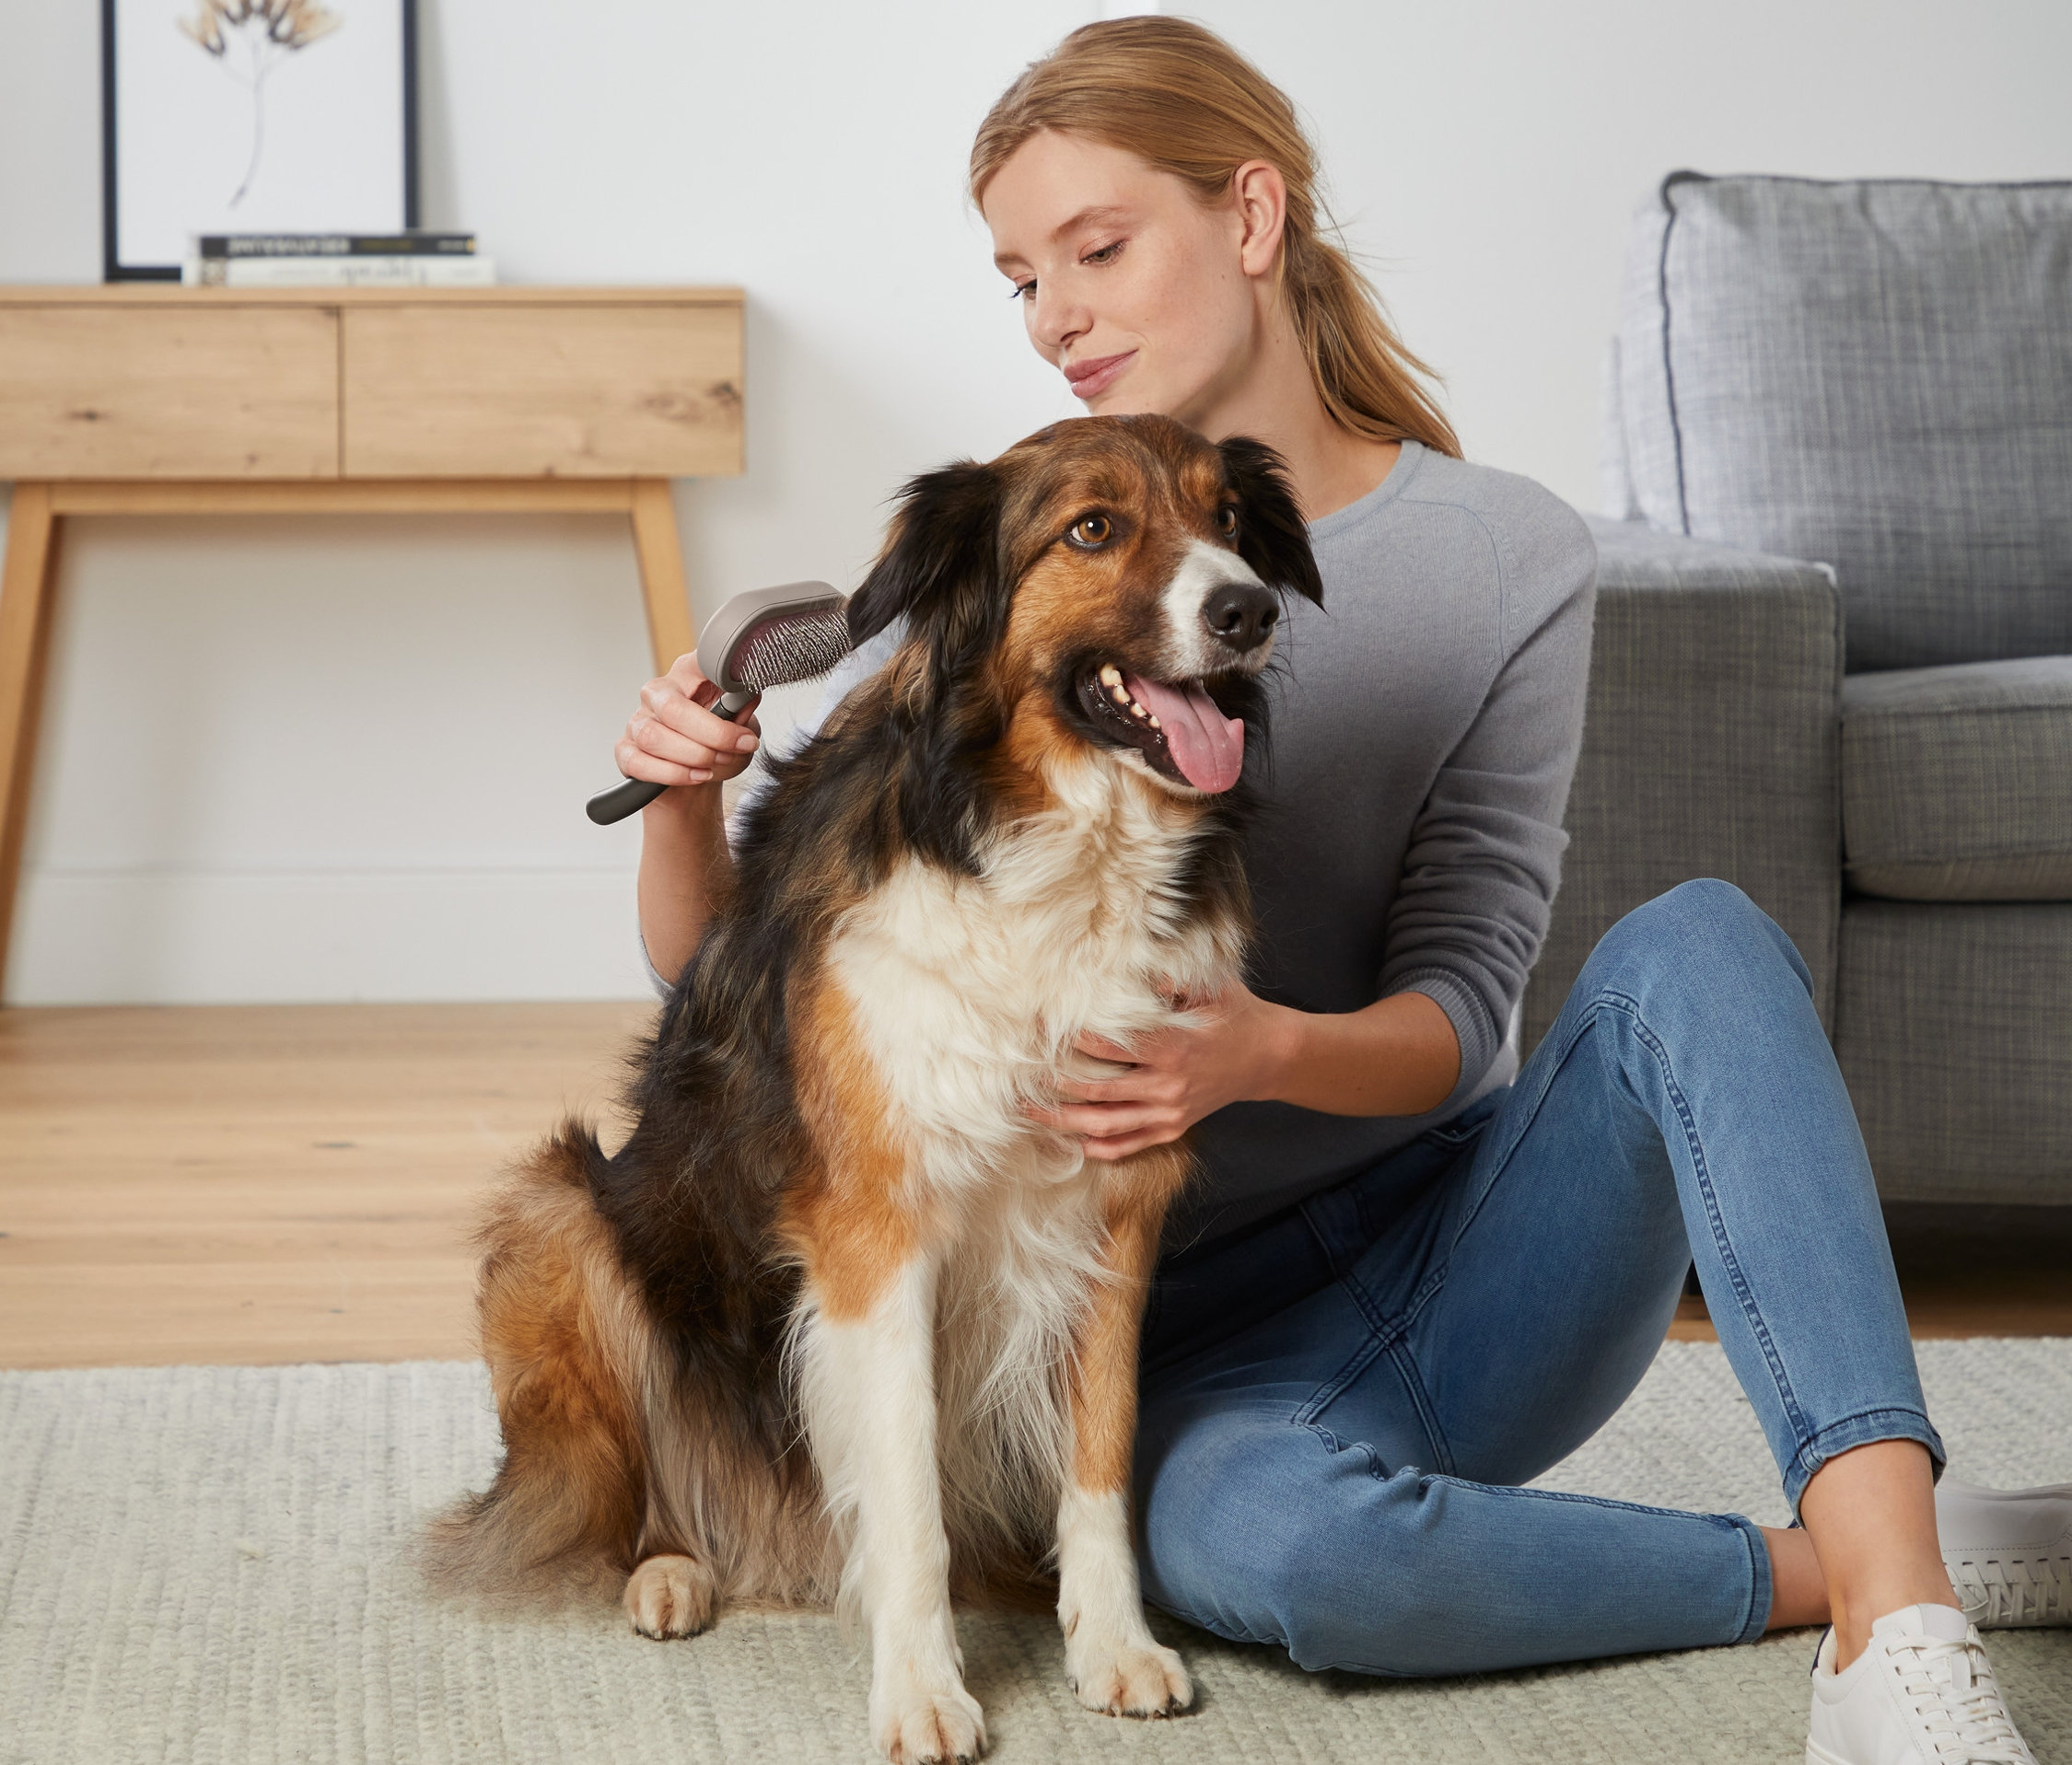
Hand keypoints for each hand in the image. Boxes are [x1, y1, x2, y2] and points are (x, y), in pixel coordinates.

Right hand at [614, 653, 761, 797]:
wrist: (696, 786)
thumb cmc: (717, 749)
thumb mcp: (740, 728)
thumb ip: (742, 711)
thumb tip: (746, 697)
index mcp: (687, 676)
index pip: (698, 660)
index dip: (717, 672)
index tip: (740, 691)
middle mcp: (658, 693)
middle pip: (673, 708)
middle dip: (711, 735)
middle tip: (735, 748)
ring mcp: (637, 721)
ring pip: (654, 737)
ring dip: (693, 756)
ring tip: (716, 764)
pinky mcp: (625, 751)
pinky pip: (641, 763)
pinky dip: (674, 774)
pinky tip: (696, 776)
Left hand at [1031, 981, 1290, 1161]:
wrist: (1269, 1056)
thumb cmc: (1235, 1014)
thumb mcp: (1209, 987)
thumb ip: (1169, 980)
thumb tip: (1128, 969)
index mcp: (1172, 1046)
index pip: (1109, 1047)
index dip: (1071, 1039)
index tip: (1040, 1029)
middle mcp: (1167, 1085)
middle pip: (1096, 1091)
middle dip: (1053, 1084)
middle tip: (1018, 1076)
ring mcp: (1169, 1112)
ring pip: (1105, 1124)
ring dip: (1063, 1121)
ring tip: (1028, 1112)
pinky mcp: (1174, 1128)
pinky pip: (1129, 1145)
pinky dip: (1098, 1148)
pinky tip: (1071, 1143)